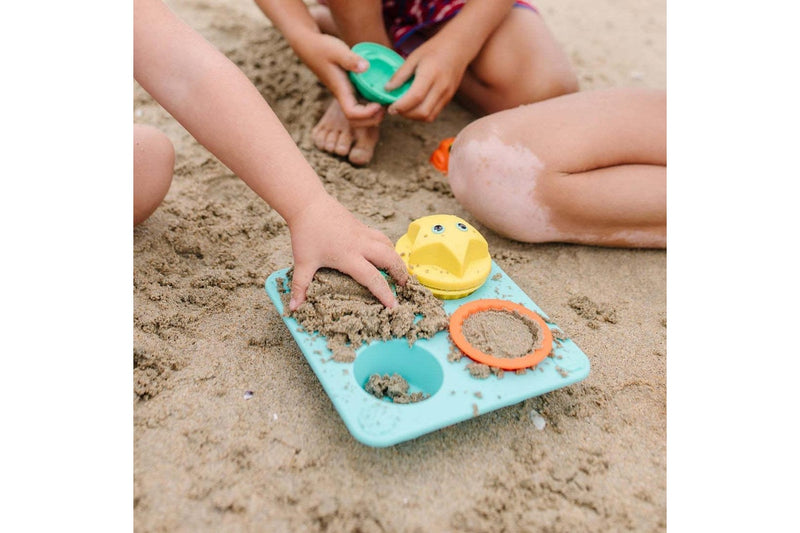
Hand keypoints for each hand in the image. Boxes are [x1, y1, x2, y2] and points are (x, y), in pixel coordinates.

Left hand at [286, 193, 408, 310]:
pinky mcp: (361, 225)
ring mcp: (363, 233)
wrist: (307, 203)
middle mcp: (361, 245)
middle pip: (390, 259)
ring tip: (398, 269)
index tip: (394, 305)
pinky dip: (387, 246)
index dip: (385, 293)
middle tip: (404, 285)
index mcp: (349, 256)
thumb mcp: (303, 262)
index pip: (373, 278)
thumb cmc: (306, 233)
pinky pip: (380, 237)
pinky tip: (384, 252)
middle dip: (400, 272)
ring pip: (388, 245)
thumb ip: (300, 286)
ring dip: (396, 258)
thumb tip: (293, 308)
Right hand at [295, 33, 384, 127]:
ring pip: (357, 116)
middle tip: (385, 108)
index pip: (352, 113)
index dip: (366, 114)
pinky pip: (359, 104)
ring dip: (371, 116)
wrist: (309, 46)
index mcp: (340, 90)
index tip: (378, 104)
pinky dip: (370, 106)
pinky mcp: (347, 88)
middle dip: (371, 120)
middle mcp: (343, 95)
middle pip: (355, 121)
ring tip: (385, 103)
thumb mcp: (337, 50)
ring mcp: (345, 93)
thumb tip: (366, 67)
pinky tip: (380, 94)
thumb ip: (350, 59)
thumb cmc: (322, 47)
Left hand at [384, 35, 469, 121]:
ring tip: (403, 108)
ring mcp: (447, 95)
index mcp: (431, 74)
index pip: (415, 97)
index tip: (390, 107)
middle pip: (422, 112)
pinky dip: (421, 114)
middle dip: (405, 114)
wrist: (458, 47)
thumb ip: (400, 74)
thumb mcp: (414, 57)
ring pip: (428, 117)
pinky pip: (434, 113)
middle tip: (394, 109)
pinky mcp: (448, 99)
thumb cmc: (434, 49)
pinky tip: (414, 106)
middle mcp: (441, 87)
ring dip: (413, 117)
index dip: (401, 106)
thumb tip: (387, 89)